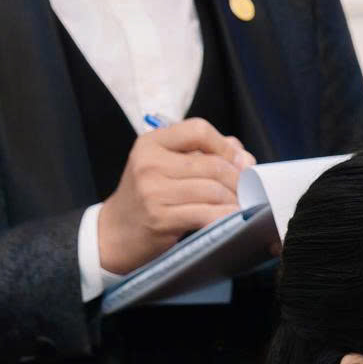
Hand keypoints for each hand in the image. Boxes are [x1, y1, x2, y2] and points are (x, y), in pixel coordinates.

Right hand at [95, 117, 255, 272]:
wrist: (114, 233)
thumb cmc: (147, 198)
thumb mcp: (165, 167)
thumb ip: (202, 155)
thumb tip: (243, 156)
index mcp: (151, 143)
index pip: (198, 130)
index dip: (225, 145)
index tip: (240, 161)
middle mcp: (149, 163)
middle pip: (211, 163)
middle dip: (237, 178)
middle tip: (248, 189)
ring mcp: (153, 191)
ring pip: (212, 189)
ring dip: (234, 199)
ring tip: (241, 205)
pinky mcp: (160, 218)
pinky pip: (206, 214)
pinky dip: (225, 216)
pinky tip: (233, 219)